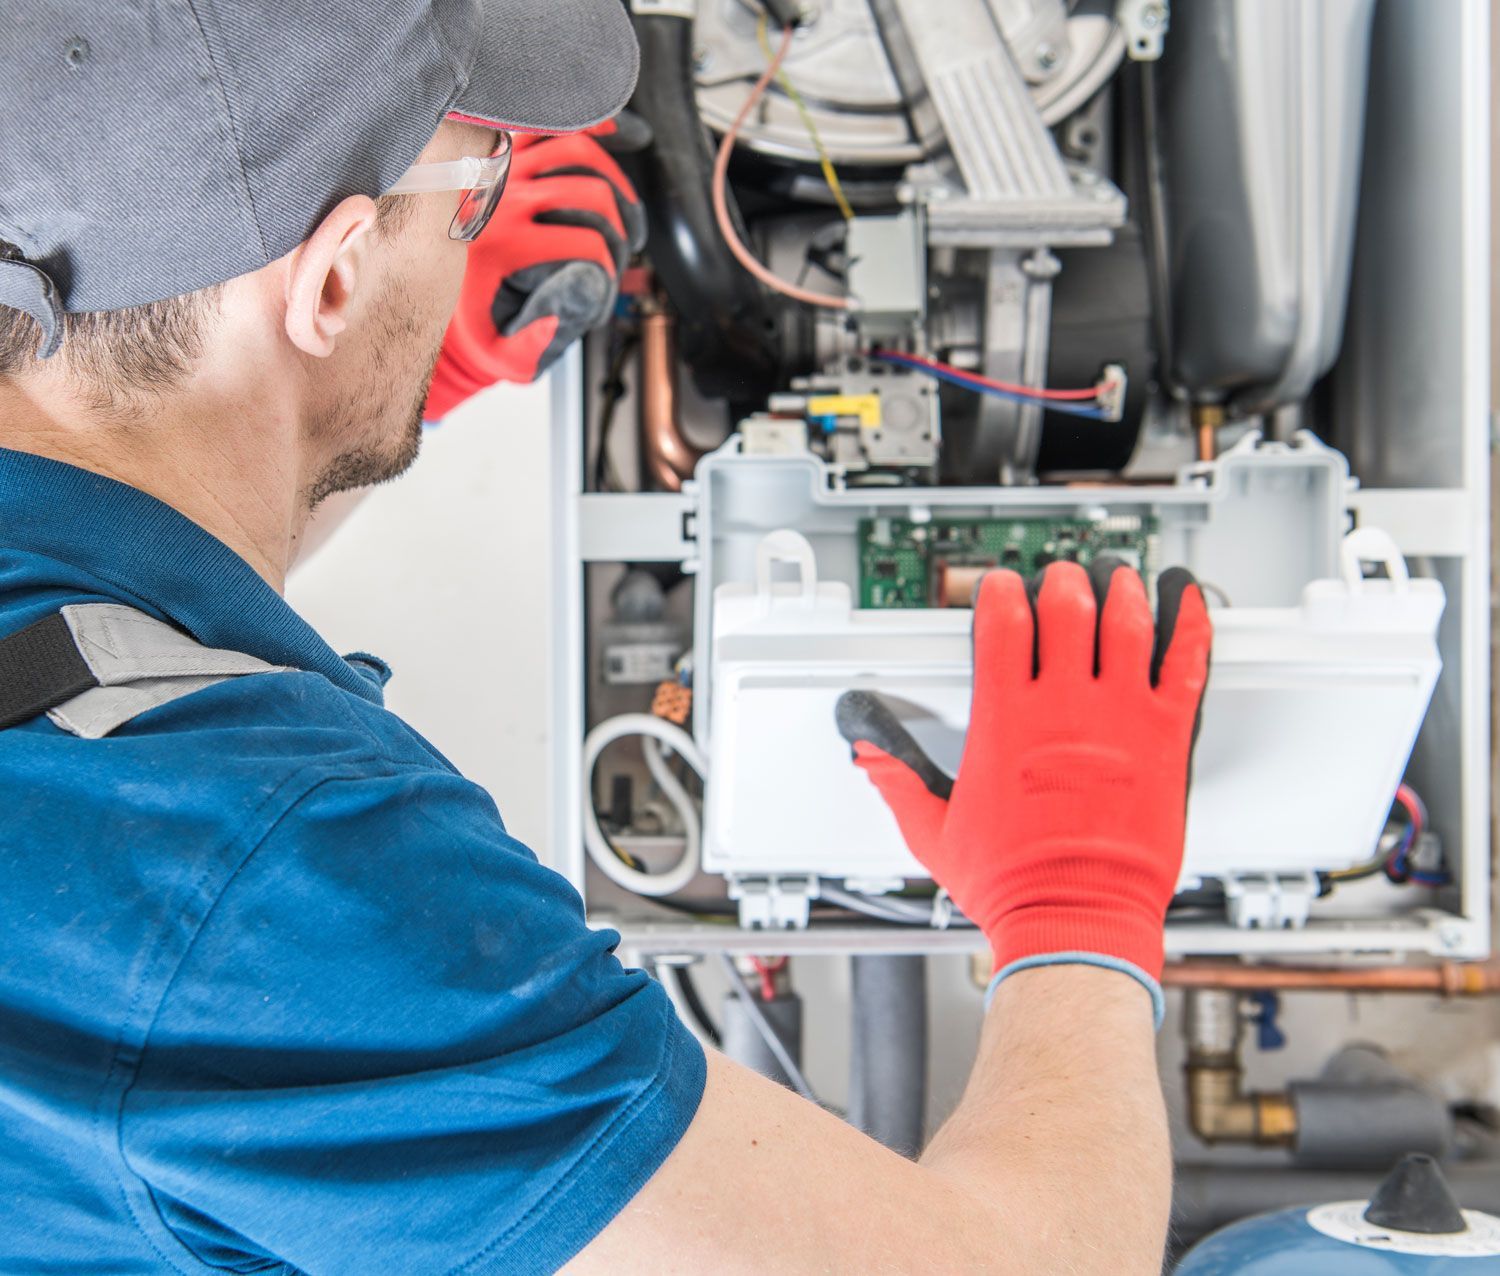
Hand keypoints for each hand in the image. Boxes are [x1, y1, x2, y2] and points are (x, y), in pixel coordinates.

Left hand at [425, 127, 646, 419]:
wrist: (424, 285)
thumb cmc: (470, 318)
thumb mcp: (497, 350)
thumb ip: (532, 345)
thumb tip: (564, 316)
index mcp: (503, 245)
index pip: (585, 243)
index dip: (610, 266)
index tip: (608, 280)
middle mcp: (501, 199)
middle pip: (590, 193)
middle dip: (618, 227)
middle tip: (621, 249)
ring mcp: (502, 168)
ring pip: (577, 149)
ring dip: (613, 179)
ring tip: (621, 210)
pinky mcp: (501, 151)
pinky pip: (548, 124)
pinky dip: (584, 126)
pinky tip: (610, 137)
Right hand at [835, 560, 1210, 1020]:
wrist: (1076, 921)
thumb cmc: (1013, 885)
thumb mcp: (933, 832)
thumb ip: (898, 782)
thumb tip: (869, 754)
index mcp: (1005, 721)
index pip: (1002, 622)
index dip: (999, 591)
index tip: (1000, 587)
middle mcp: (1063, 708)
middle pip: (1066, 607)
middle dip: (1061, 581)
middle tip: (1062, 579)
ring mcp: (1120, 718)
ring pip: (1126, 622)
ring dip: (1120, 589)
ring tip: (1116, 577)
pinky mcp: (1166, 739)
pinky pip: (1186, 664)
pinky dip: (1189, 623)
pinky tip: (1187, 601)